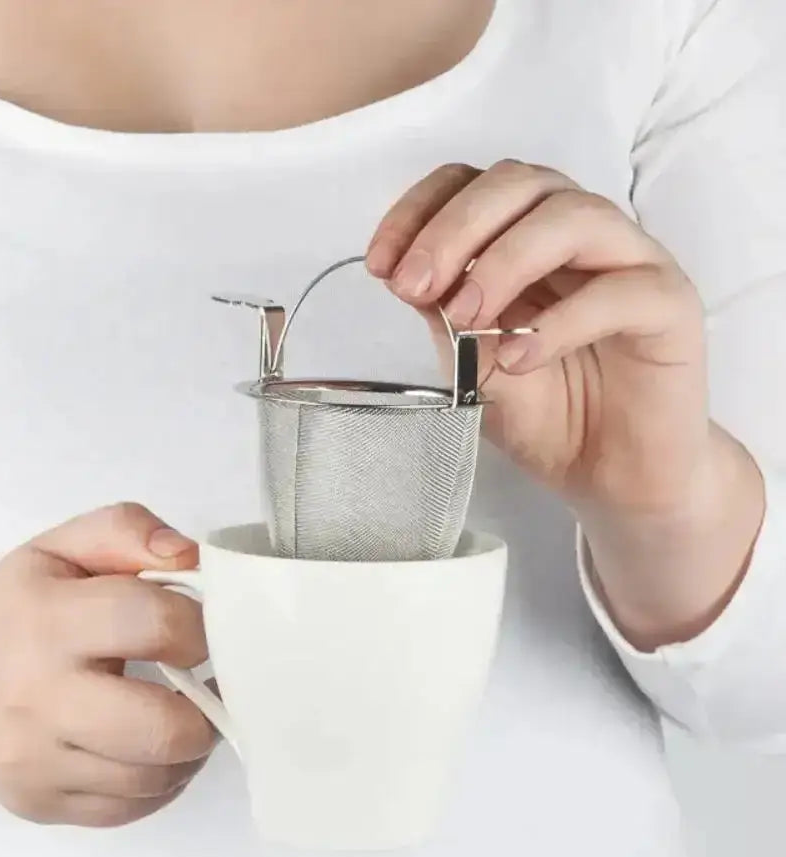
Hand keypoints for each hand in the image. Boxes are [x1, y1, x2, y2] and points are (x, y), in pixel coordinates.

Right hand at [0, 504, 216, 825]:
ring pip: (155, 778)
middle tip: (211, 687)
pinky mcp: (39, 804)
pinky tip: (152, 746)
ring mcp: (35, 762)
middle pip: (164, 729)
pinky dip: (161, 780)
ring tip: (184, 713)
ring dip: (190, 748)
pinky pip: (132, 808)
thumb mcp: (66, 546)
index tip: (207, 630)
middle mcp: (36, 698)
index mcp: (47, 620)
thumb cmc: (20, 606)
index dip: (202, 627)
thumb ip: (130, 531)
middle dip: (209, 709)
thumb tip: (191, 557)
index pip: (156, 625)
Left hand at [365, 160, 763, 645]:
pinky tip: (519, 360)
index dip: (421, 211)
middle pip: (520, 183)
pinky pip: (618, 291)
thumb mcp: (472, 365)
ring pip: (573, 217)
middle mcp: (581, 235)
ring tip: (467, 318)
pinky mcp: (670, 305)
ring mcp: (631, 262)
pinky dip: (558, 322)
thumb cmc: (548, 415)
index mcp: (527, 238)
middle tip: (415, 285)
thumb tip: (403, 272)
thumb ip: (445, 314)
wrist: (613, 476)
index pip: (473, 185)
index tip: (381, 264)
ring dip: (505, 262)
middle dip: (455, 229)